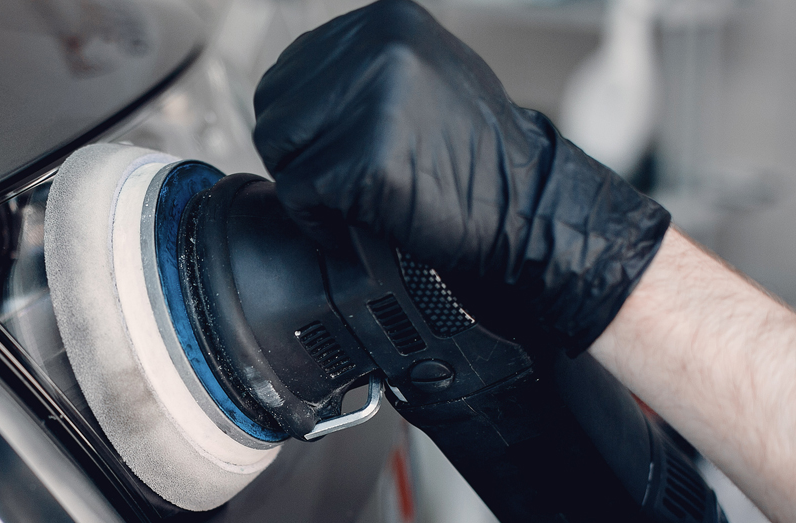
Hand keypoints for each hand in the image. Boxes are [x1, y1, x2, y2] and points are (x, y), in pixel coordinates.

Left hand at [252, 0, 670, 354]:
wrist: (525, 207)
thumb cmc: (472, 156)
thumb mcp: (422, 76)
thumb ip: (361, 70)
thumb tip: (294, 91)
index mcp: (382, 22)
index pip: (286, 76)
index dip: (302, 129)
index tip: (334, 155)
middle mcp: (375, 48)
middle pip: (273, 114)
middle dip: (299, 157)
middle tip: (345, 183)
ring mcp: (370, 101)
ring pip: (280, 153)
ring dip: (307, 189)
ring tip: (355, 201)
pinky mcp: (365, 159)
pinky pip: (297, 195)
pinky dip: (318, 222)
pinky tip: (359, 224)